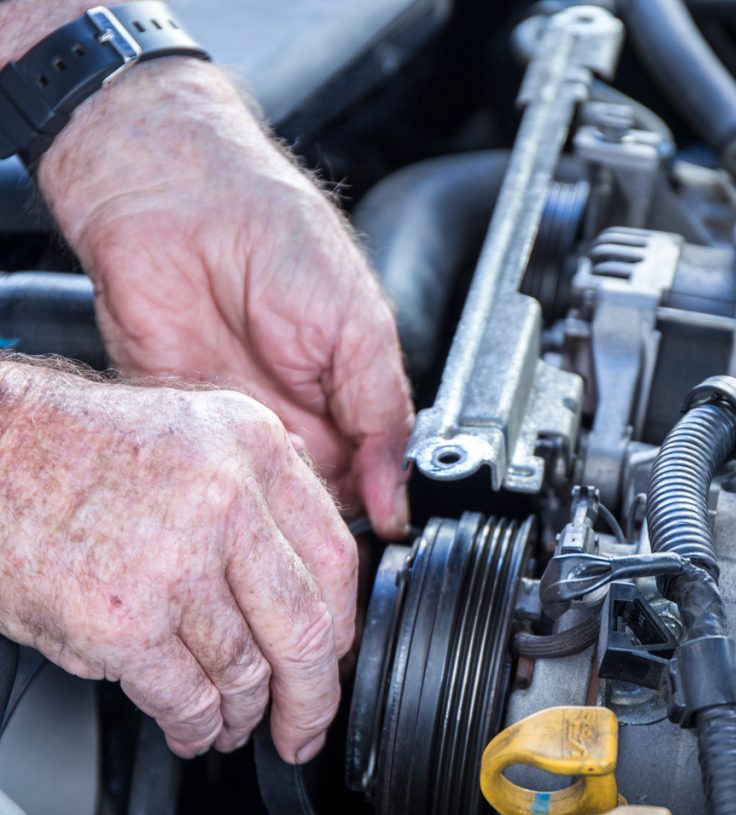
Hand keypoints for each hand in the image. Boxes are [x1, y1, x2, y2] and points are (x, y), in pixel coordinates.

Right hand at [0, 361, 354, 761]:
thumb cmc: (73, 448)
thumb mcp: (194, 432)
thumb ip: (261, 491)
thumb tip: (308, 573)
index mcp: (253, 447)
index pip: (336, 558)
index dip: (342, 626)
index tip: (337, 659)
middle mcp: (227, 498)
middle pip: (307, 627)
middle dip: (314, 695)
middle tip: (308, 725)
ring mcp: (176, 562)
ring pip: (246, 671)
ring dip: (245, 714)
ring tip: (235, 724)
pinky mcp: (121, 621)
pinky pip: (186, 698)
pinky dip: (195, 727)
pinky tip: (192, 730)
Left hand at [37, 59, 413, 538]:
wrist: (178, 197)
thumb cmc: (279, 237)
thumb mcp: (362, 329)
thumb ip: (384, 417)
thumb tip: (397, 495)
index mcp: (348, 399)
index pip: (371, 479)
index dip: (376, 509)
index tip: (380, 537)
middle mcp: (296, 418)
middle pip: (320, 500)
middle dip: (326, 518)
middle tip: (331, 525)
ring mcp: (241, 422)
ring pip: (268, 497)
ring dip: (279, 504)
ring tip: (291, 488)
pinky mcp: (185, 422)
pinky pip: (208, 476)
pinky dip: (224, 486)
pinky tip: (241, 477)